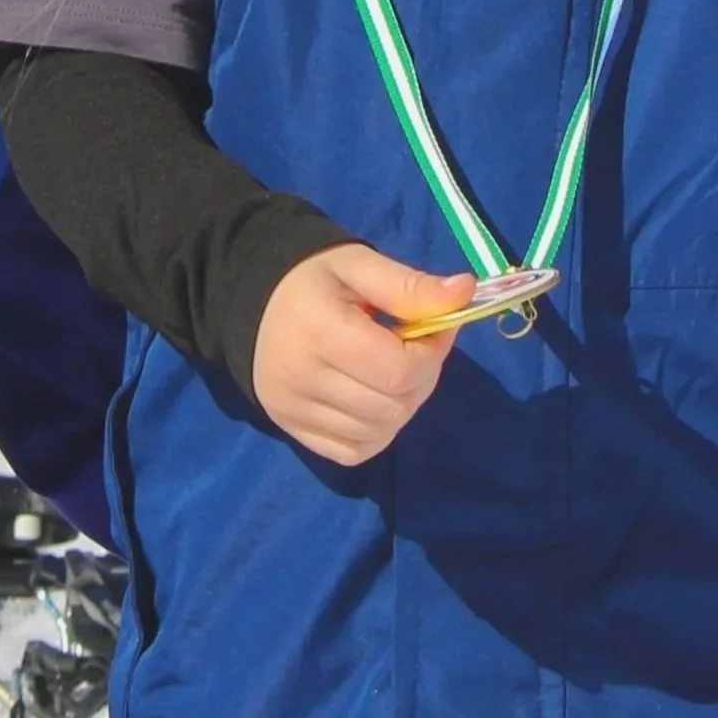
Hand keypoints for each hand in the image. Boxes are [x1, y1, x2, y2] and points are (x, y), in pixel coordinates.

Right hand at [253, 245, 473, 462]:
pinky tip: (372, 398)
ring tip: (391, 371)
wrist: (252, 302)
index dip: (432, 354)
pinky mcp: (293, 431)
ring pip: (379, 432)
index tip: (435, 328)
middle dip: (421, 378)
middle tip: (415, 348)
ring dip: (401, 405)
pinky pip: (354, 451)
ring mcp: (294, 412)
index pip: (400, 370)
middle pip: (393, 406)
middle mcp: (303, 380)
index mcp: (322, 333)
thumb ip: (410, 285)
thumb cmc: (312, 279)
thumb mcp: (359, 265)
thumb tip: (465, 293)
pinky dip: (376, 431)